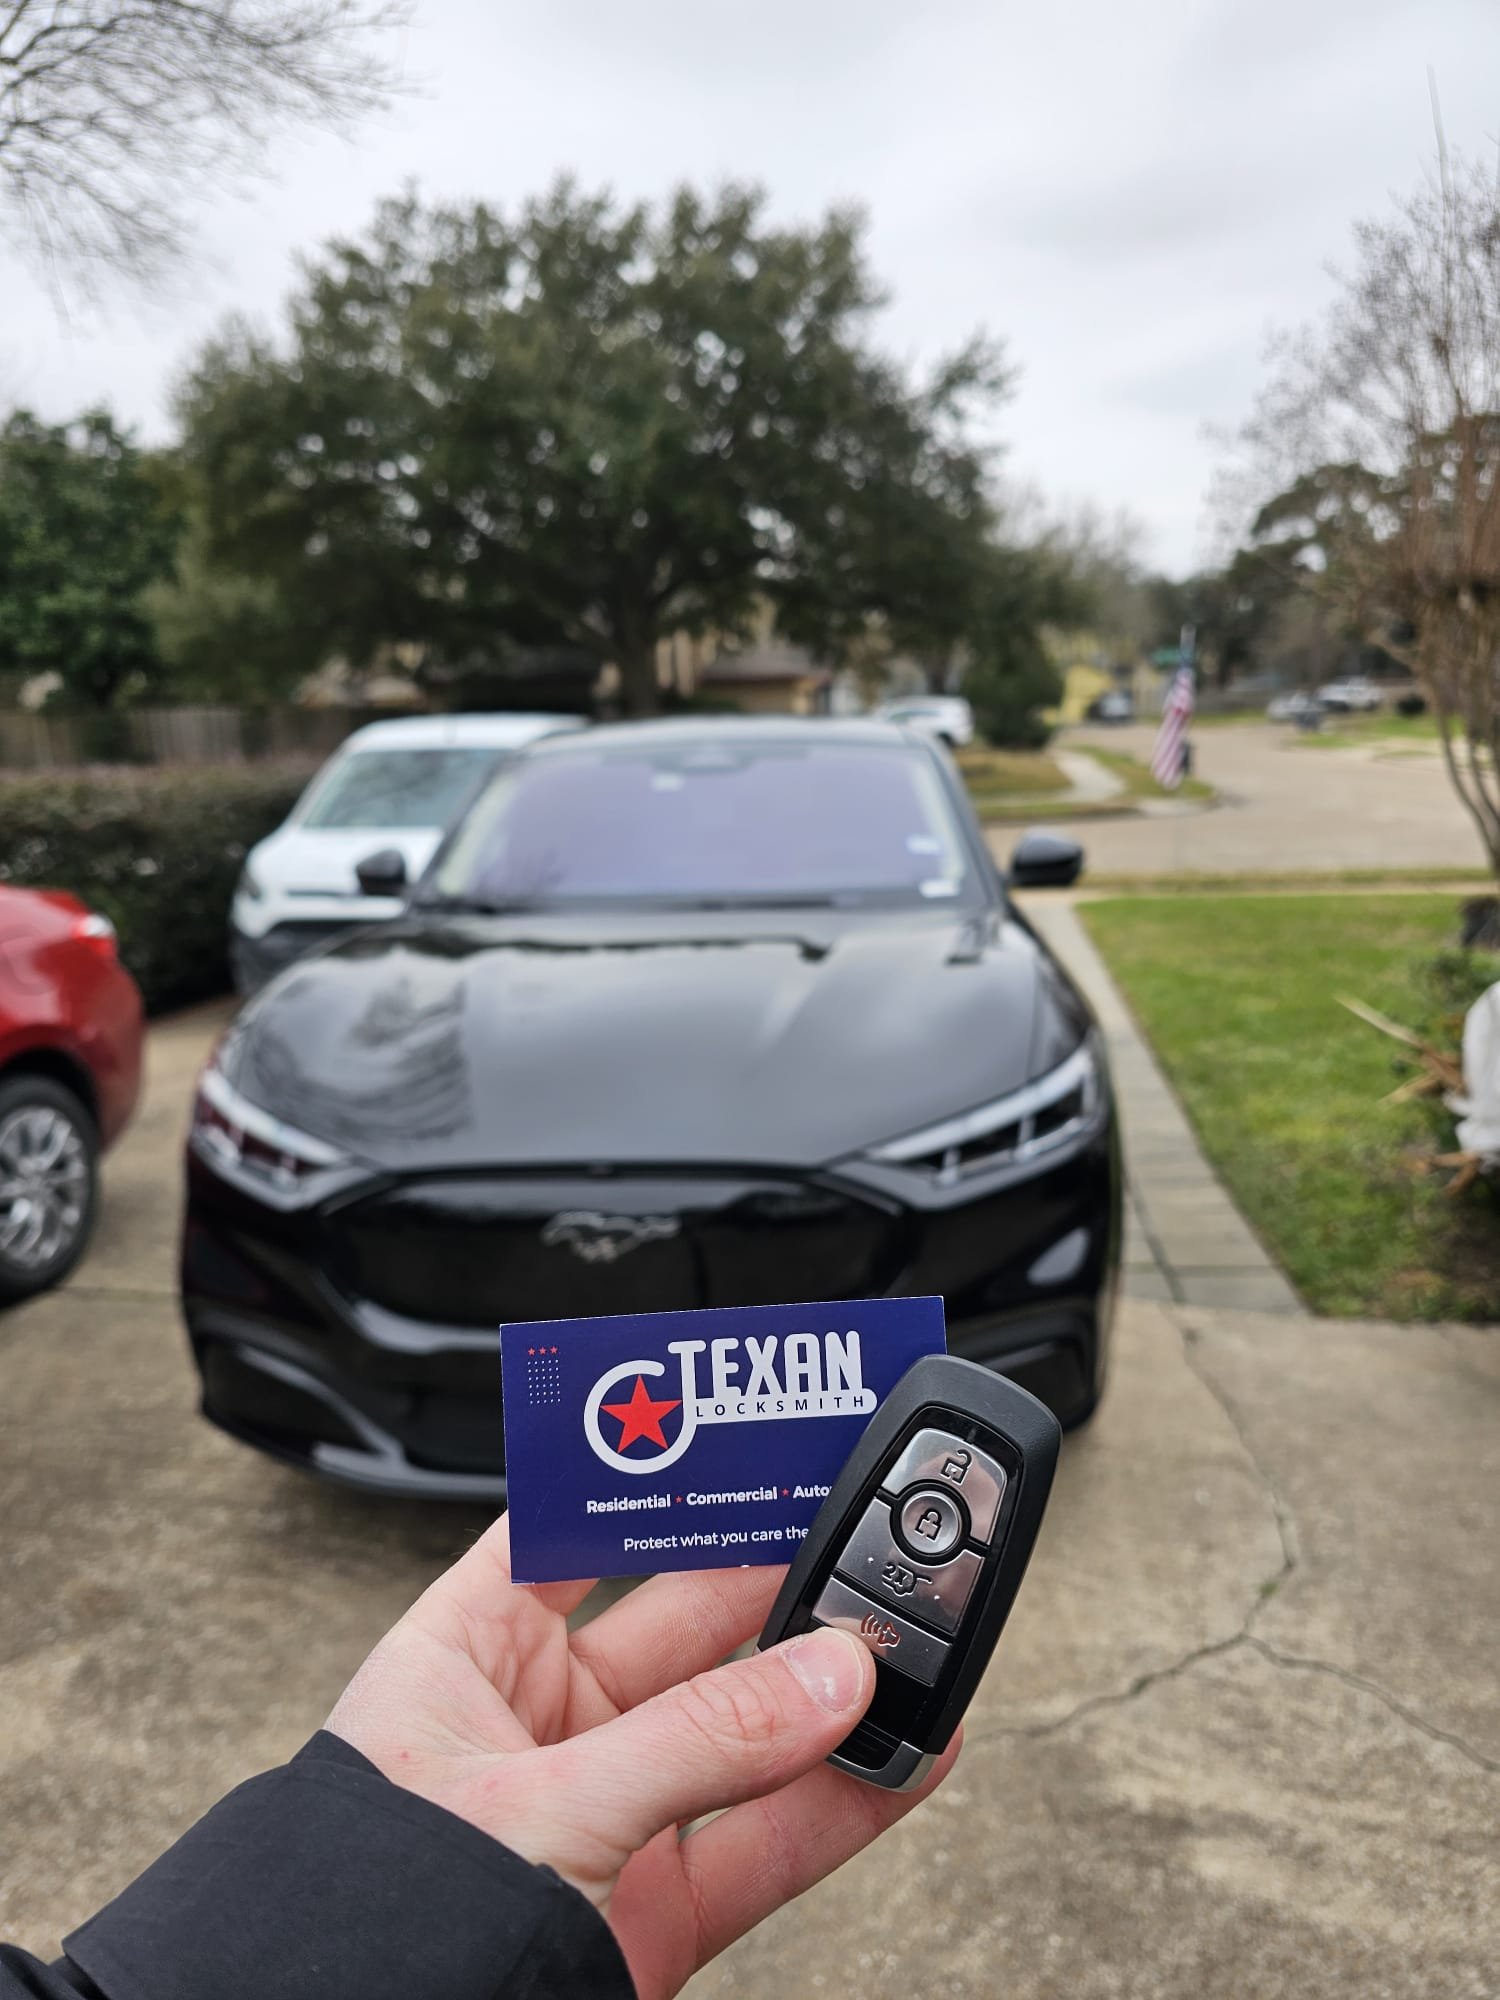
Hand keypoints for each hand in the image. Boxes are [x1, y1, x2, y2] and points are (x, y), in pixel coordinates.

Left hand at [326, 1515, 957, 1997]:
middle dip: (774, 1584)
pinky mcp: (656, 1907)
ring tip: (905, 1647)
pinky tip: (907, 1758)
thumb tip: (829, 1678)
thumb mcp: (541, 1809)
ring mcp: (605, 1816)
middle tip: (860, 1541)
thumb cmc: (373, 1930)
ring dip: (825, 1695)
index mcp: (466, 1656)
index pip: (575, 1532)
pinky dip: (844, 1804)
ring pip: (739, 1730)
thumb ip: (695, 1741)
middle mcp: (538, 1724)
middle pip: (681, 1622)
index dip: (662, 1483)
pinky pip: (767, 1840)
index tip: (751, 1446)